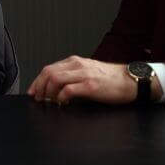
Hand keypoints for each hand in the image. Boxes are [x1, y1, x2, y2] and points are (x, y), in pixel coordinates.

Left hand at [27, 55, 160, 104]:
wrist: (131, 81)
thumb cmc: (110, 79)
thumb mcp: (87, 72)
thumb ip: (72, 76)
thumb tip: (54, 88)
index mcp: (75, 62)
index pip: (49, 68)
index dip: (37, 81)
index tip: (33, 91)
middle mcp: (77, 65)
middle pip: (48, 73)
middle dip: (39, 87)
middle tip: (38, 98)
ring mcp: (84, 75)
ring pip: (55, 79)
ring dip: (48, 92)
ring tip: (49, 101)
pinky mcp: (91, 86)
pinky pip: (68, 90)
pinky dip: (61, 97)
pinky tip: (62, 103)